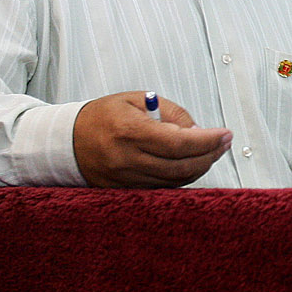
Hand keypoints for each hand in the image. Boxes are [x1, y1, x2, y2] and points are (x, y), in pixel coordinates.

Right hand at [73, 92, 232, 187]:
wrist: (65, 141)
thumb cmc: (103, 116)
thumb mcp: (136, 100)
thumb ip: (171, 113)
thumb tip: (198, 131)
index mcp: (129, 131)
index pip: (179, 142)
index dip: (208, 141)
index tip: (226, 135)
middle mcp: (127, 159)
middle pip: (181, 166)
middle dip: (210, 155)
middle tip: (224, 143)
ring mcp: (124, 178)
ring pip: (174, 180)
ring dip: (199, 167)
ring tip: (212, 151)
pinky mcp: (123, 190)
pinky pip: (162, 187)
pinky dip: (181, 177)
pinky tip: (192, 164)